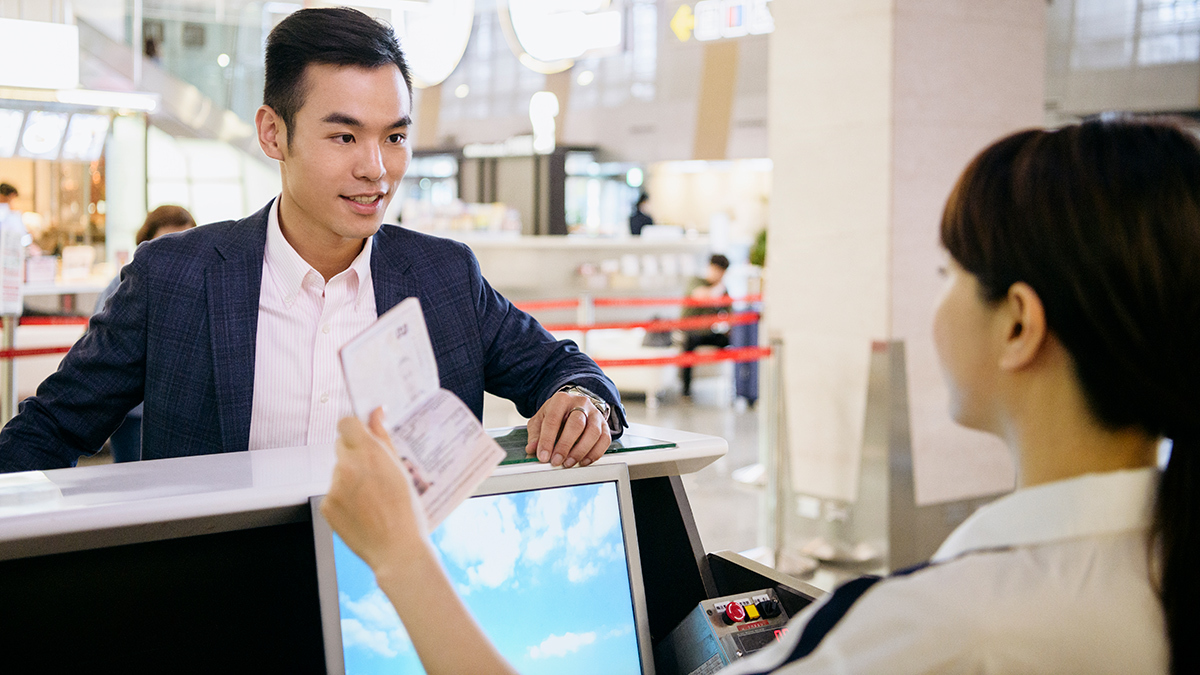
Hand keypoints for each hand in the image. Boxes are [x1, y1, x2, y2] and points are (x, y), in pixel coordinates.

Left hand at [321, 409, 431, 573]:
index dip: (354, 428)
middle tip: (374, 473)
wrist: (397, 550)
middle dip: (355, 453)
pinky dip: (344, 498)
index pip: (346, 423)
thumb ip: (383, 438)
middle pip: (341, 446)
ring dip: (350, 478)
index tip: (362, 435)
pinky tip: (362, 511)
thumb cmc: (406, 513)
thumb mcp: (401, 469)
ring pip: (338, 471)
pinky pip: (333, 492)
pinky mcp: (326, 505)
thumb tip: (376, 413)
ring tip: (372, 499)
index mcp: (369, 453)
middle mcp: (348, 466)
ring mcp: (334, 486)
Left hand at [524, 391, 610, 468]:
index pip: (553, 419)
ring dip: (580, 451)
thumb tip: (532, 448)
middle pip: (576, 424)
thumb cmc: (556, 414)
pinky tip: (583, 461)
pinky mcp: (604, 425)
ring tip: (568, 463)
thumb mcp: (540, 419)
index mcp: (561, 400)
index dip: (547, 440)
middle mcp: (581, 404)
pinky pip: (605, 440)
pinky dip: (594, 453)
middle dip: (565, 446)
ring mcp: (595, 414)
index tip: (543, 456)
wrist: (573, 406)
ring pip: (593, 432)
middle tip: (556, 461)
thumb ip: (535, 434)